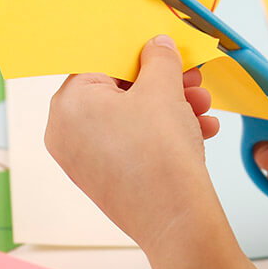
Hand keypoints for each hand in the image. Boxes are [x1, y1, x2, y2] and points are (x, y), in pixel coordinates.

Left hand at [45, 34, 224, 251]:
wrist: (177, 221)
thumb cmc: (161, 157)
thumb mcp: (163, 90)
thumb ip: (159, 59)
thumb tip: (156, 47)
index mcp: (68, 104)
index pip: (101, 62)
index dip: (139, 54)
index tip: (165, 53)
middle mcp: (65, 132)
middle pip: (118, 91)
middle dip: (162, 84)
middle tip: (191, 79)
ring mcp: (83, 159)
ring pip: (130, 118)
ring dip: (171, 108)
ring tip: (202, 108)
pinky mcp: (104, 179)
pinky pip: (132, 143)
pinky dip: (163, 134)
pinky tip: (200, 131)